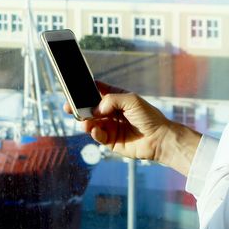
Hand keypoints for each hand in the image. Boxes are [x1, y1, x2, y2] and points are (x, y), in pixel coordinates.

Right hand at [69, 81, 201, 175]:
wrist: (159, 139)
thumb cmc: (149, 116)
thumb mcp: (131, 100)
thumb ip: (111, 100)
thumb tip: (95, 109)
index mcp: (117, 98)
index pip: (98, 90)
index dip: (86, 88)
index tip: (74, 87)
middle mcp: (112, 112)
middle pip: (90, 108)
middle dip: (79, 107)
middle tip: (69, 107)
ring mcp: (111, 126)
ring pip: (91, 122)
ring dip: (85, 121)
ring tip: (85, 121)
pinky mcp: (110, 141)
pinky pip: (97, 135)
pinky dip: (94, 132)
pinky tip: (96, 130)